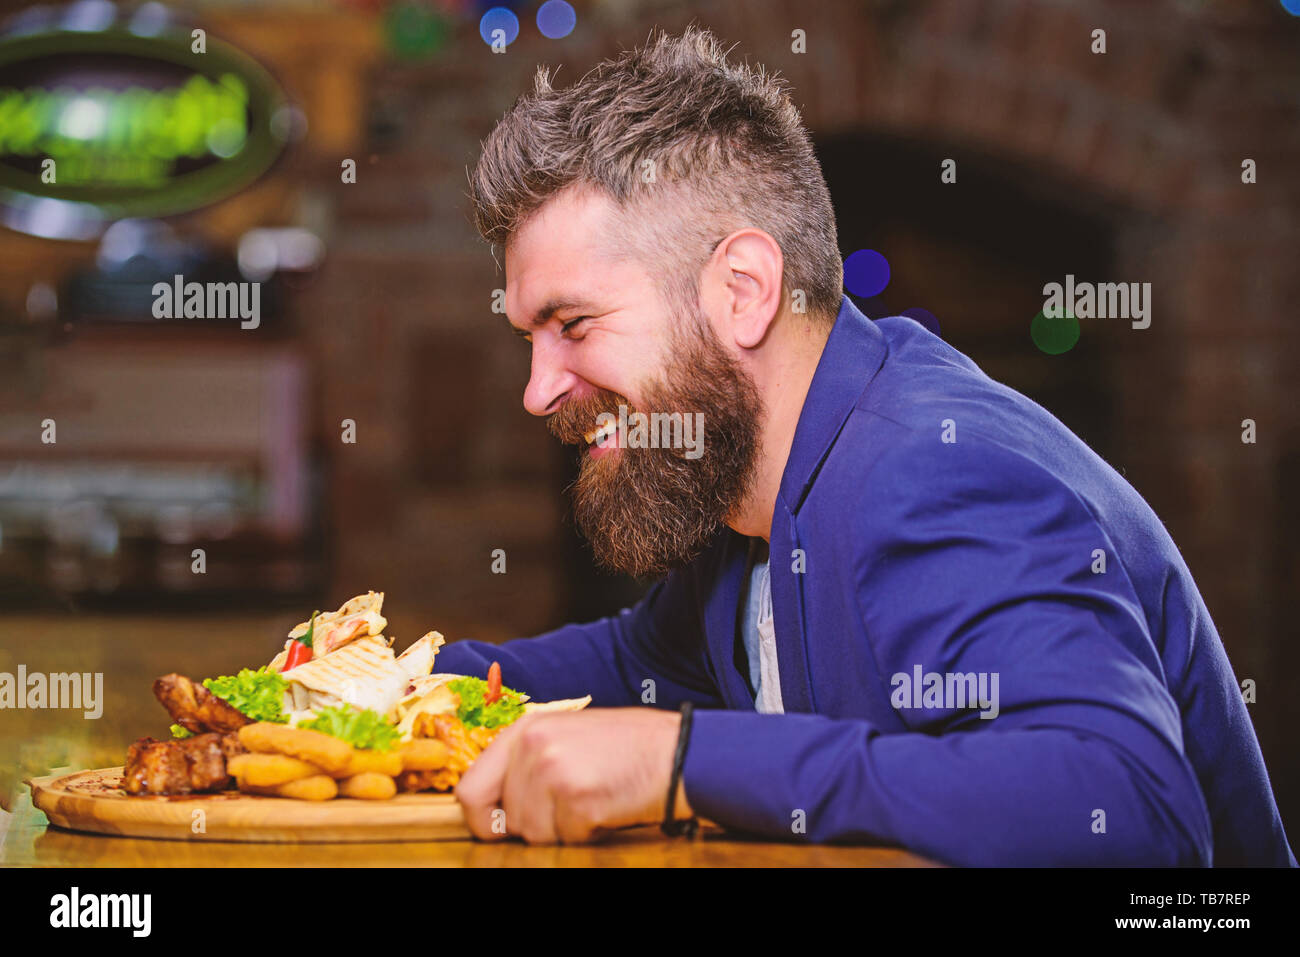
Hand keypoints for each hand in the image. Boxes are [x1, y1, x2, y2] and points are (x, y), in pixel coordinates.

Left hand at [455, 707, 693, 843]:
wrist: (679, 751)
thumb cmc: (627, 748)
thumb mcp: (566, 738)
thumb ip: (526, 763)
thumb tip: (494, 809)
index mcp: (524, 731)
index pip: (470, 791)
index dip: (485, 820)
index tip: (505, 827)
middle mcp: (531, 747)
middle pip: (504, 819)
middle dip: (534, 826)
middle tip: (569, 809)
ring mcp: (552, 771)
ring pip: (534, 834)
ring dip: (563, 831)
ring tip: (593, 801)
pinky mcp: (577, 798)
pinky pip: (565, 839)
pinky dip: (587, 834)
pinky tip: (607, 807)